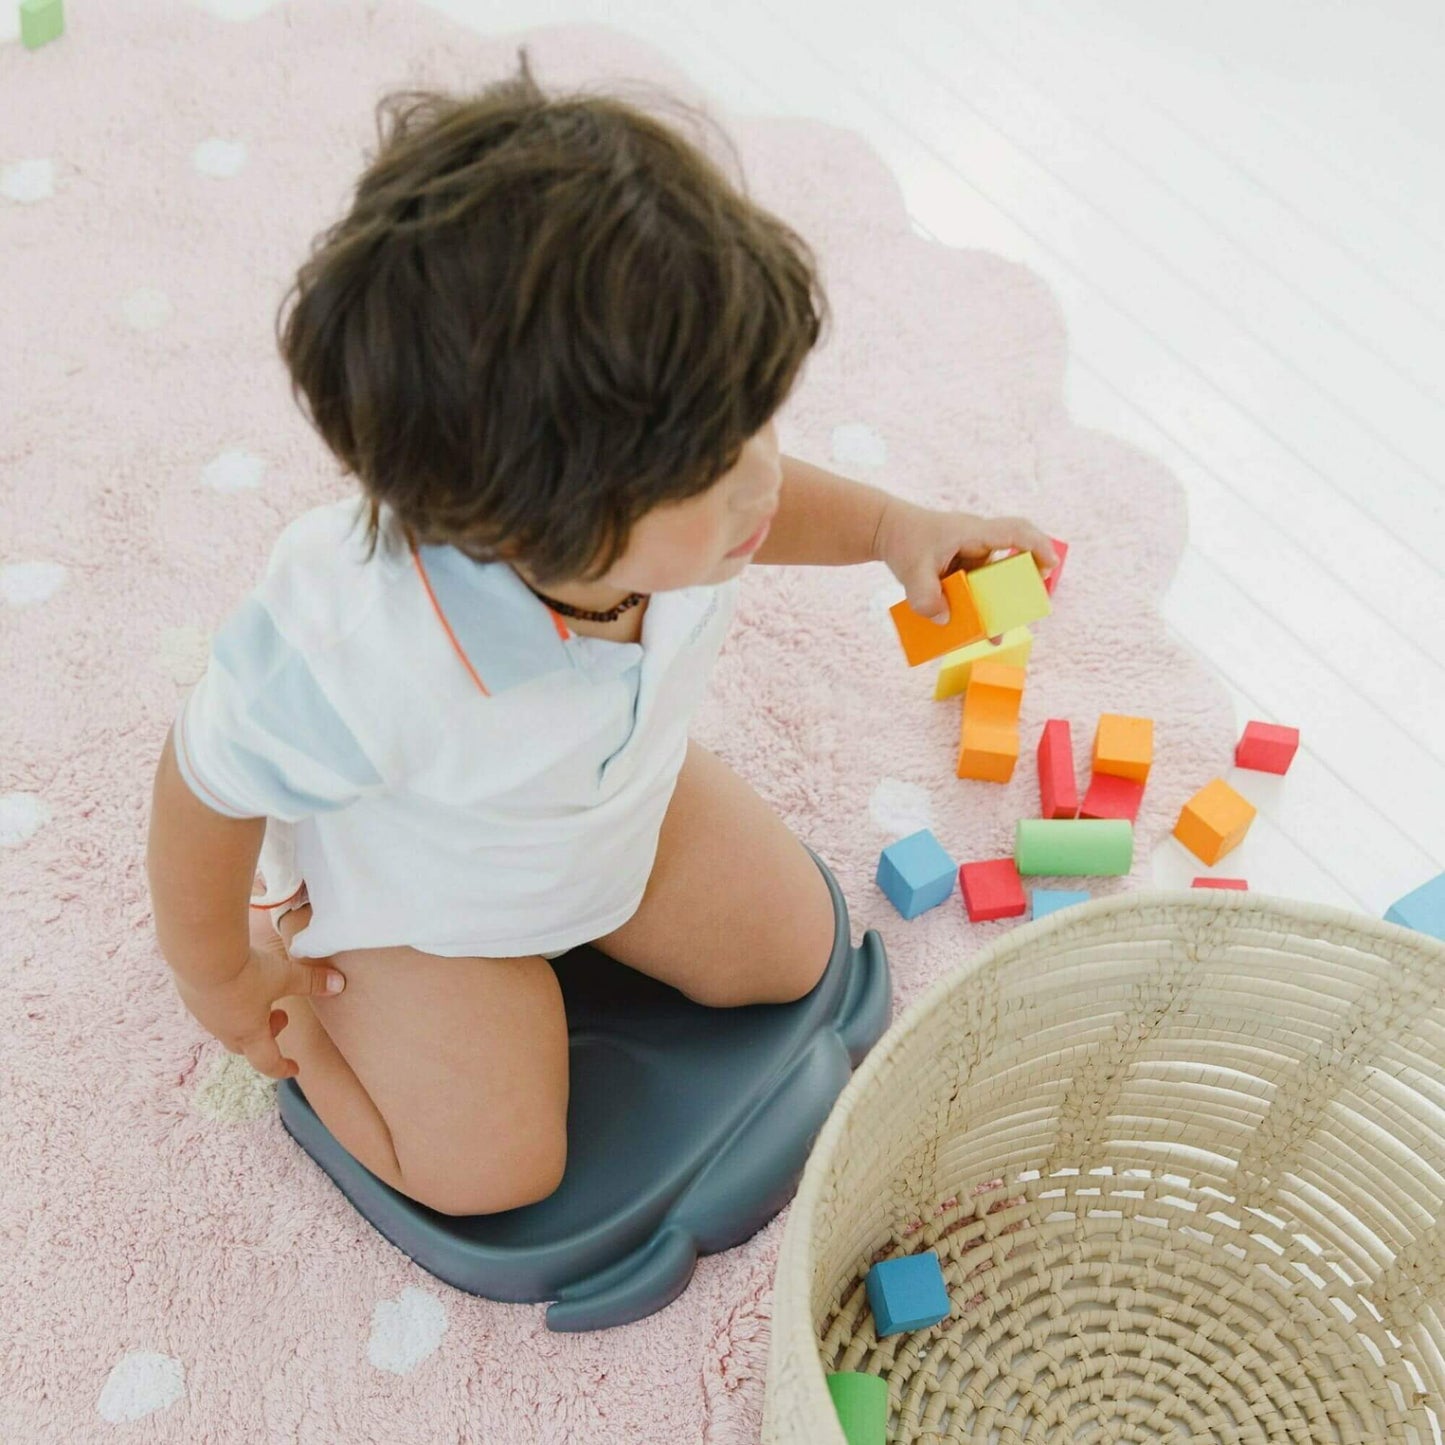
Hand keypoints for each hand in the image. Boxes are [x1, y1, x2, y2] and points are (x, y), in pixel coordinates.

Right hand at [171, 909, 345, 1081]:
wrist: (201, 955)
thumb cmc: (246, 973)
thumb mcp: (285, 976)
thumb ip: (312, 981)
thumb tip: (340, 984)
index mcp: (249, 1033)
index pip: (267, 1061)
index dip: (282, 1067)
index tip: (294, 1068)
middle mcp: (223, 1028)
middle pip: (245, 1045)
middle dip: (266, 1036)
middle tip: (281, 1015)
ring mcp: (203, 1013)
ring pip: (226, 1024)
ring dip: (245, 1016)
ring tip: (260, 991)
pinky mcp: (190, 994)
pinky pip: (210, 1005)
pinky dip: (226, 999)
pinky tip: (232, 977)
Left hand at [873, 497, 1058, 619]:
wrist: (888, 531)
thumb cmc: (904, 542)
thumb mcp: (910, 572)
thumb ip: (925, 597)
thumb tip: (945, 620)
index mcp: (972, 533)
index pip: (1014, 532)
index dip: (1037, 546)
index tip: (1051, 565)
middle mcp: (979, 541)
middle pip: (1016, 554)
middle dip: (1028, 579)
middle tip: (1034, 603)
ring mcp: (974, 554)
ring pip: (998, 576)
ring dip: (1002, 601)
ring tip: (998, 632)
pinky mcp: (966, 567)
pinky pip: (981, 586)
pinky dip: (983, 606)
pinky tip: (980, 632)